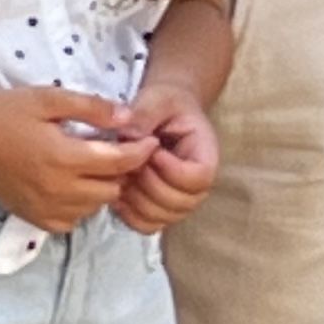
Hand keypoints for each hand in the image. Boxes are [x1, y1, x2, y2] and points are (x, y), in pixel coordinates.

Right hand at [0, 87, 157, 233]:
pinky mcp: (36, 218)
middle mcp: (59, 189)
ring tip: (91, 167)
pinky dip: (80, 206)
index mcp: (64, 158)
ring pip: (96, 206)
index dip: (141, 151)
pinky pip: (74, 221)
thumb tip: (128, 118)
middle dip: (121, 170)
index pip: (121, 162)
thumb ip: (91, 108)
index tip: (148, 140)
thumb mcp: (47, 99)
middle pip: (113, 188)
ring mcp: (47, 208)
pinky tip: (71, 186)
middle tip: (115, 151)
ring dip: (102, 188)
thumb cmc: (2, 114)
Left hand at [111, 83, 220, 233]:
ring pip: (162, 218)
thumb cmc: (163, 104)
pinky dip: (128, 213)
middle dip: (148, 184)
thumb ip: (145, 113)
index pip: (199, 178)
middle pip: (181, 203)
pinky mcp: (157, 208)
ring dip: (136, 199)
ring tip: (125, 173)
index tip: (153, 149)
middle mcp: (196, 185)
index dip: (171, 169)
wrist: (161, 113)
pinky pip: (146, 225)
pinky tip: (118, 190)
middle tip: (132, 161)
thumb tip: (127, 135)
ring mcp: (178, 200)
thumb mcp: (157, 98)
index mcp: (204, 155)